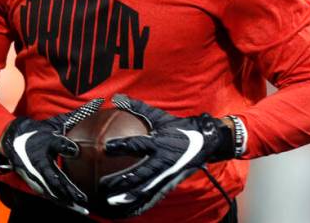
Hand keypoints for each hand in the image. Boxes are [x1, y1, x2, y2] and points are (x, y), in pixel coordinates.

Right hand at [0, 98, 103, 214]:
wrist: (12, 141)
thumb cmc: (38, 132)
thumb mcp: (55, 123)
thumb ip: (77, 115)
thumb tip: (98, 103)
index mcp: (43, 142)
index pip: (55, 143)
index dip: (64, 146)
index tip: (75, 150)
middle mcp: (38, 160)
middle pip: (53, 175)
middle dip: (68, 187)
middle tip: (83, 197)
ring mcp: (35, 173)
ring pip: (52, 189)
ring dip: (66, 199)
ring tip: (82, 207)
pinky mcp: (36, 181)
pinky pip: (51, 193)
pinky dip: (62, 201)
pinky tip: (75, 208)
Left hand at [99, 94, 233, 217]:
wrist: (206, 142)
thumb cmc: (179, 128)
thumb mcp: (160, 116)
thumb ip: (138, 107)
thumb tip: (117, 97)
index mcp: (160, 143)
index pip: (138, 144)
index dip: (123, 145)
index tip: (107, 147)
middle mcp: (163, 161)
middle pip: (140, 173)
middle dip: (121, 180)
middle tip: (102, 184)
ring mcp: (168, 174)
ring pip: (146, 188)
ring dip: (129, 196)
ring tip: (112, 202)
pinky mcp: (171, 182)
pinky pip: (155, 196)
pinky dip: (143, 204)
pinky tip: (131, 211)